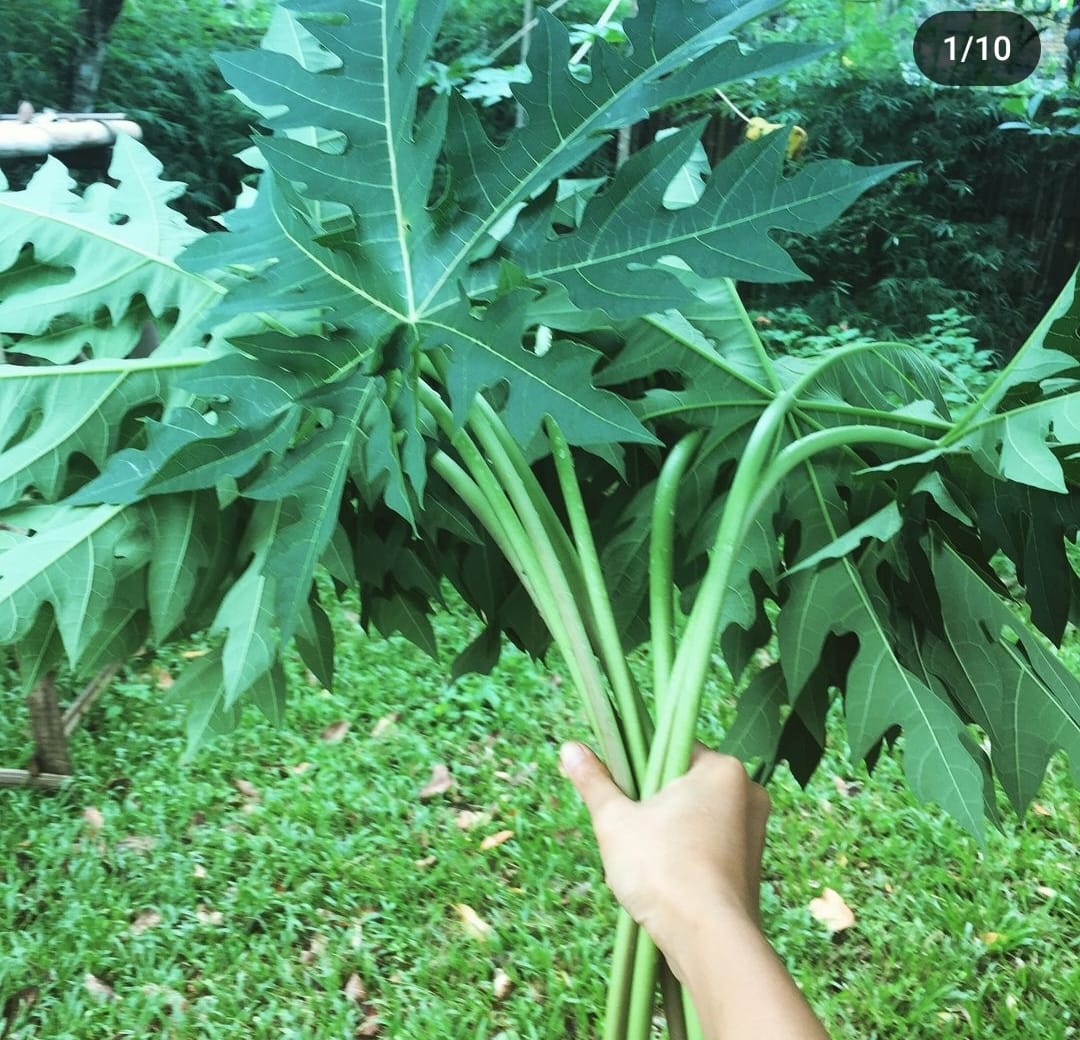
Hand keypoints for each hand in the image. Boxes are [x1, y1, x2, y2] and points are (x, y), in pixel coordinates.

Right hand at [560, 741, 769, 969]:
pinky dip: (685, 853)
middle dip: (652, 802)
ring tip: (644, 857)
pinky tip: (664, 876)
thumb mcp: (616, 821)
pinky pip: (709, 844)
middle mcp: (748, 792)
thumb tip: (570, 748)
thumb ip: (594, 781)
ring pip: (695, 815)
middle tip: (628, 827)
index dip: (638, 765)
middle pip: (683, 782)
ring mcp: (754, 831)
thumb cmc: (663, 871)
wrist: (709, 942)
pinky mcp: (751, 865)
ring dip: (667, 830)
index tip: (619, 787)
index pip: (673, 747)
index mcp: (723, 769)